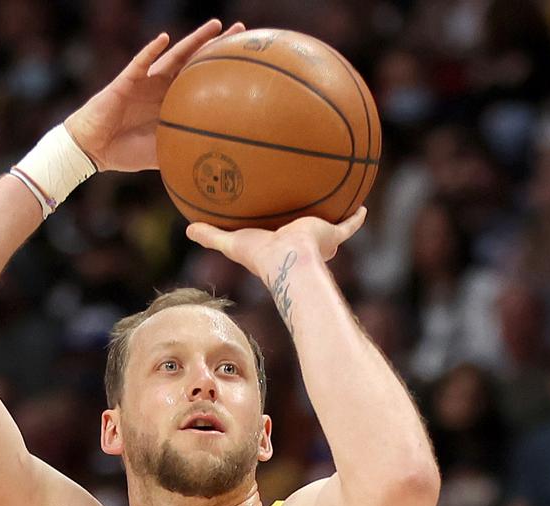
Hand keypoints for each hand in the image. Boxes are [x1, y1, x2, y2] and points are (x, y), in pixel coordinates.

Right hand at [65, 20, 244, 172]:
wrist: (94, 149)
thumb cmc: (125, 153)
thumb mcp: (161, 155)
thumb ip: (182, 154)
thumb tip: (211, 168)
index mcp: (171, 103)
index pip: (201, 82)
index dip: (220, 72)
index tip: (245, 63)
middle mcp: (162, 87)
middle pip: (194, 61)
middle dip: (216, 46)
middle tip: (241, 31)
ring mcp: (146, 81)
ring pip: (174, 55)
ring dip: (194, 40)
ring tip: (216, 26)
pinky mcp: (126, 81)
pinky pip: (140, 62)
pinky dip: (151, 50)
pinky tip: (164, 38)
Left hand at [185, 207, 366, 278]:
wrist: (288, 260)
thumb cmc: (261, 257)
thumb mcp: (232, 244)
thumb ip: (211, 237)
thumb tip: (187, 229)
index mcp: (279, 247)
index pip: (279, 238)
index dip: (277, 231)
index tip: (276, 222)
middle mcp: (301, 245)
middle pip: (305, 233)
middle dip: (307, 225)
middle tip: (306, 211)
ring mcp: (319, 241)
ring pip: (329, 227)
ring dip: (333, 216)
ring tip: (338, 201)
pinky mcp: (333, 234)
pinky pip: (349, 225)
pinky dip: (356, 217)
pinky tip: (362, 205)